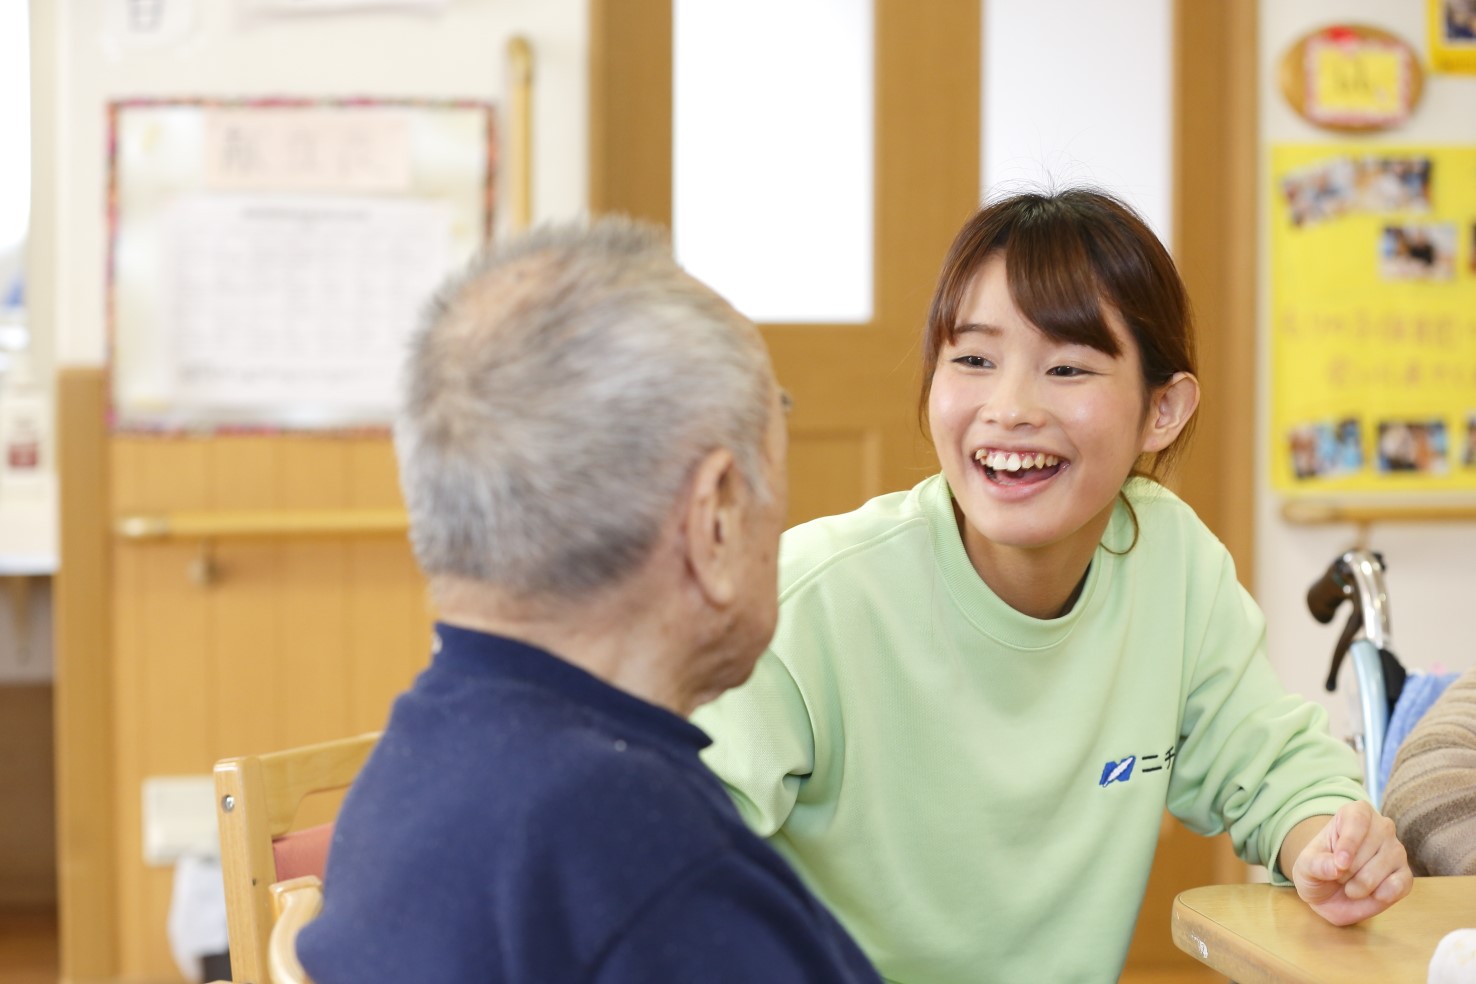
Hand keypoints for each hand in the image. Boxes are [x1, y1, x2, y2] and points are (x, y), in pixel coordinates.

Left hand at [1290, 801, 1411, 925]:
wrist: (1329, 895)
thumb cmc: (1318, 870)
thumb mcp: (1305, 867)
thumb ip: (1317, 864)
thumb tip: (1337, 866)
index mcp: (1354, 813)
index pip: (1358, 819)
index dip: (1350, 843)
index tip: (1340, 864)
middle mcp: (1381, 827)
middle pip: (1372, 844)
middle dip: (1350, 869)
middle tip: (1338, 875)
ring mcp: (1396, 851)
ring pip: (1386, 864)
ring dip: (1363, 884)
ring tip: (1350, 886)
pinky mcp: (1405, 875)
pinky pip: (1401, 883)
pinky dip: (1383, 894)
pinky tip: (1372, 895)